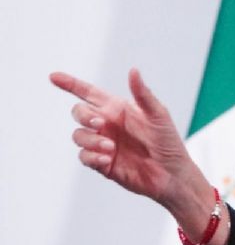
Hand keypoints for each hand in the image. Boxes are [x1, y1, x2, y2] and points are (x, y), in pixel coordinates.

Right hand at [50, 68, 205, 210]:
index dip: (71, 84)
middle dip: (84, 116)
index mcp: (117, 109)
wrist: (172, 173)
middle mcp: (107, 124)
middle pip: (79, 112)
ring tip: (112, 148)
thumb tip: (133, 71)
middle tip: (100, 123)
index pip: (89, 93)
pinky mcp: (102, 163)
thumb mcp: (158, 115)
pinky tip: (108, 159)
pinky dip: (92, 157)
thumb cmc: (168, 141)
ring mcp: (102, 143)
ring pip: (78, 135)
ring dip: (91, 140)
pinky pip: (84, 157)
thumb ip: (143, 94)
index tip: (54, 77)